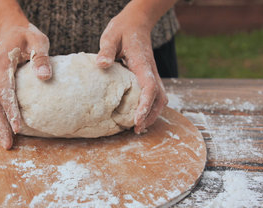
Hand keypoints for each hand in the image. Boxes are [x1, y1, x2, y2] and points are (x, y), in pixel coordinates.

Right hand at [0, 24, 50, 148]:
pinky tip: (2, 129)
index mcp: (1, 63)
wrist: (11, 29)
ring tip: (5, 142)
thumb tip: (45, 77)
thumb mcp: (38, 40)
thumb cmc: (27, 35)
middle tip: (8, 144)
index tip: (18, 127)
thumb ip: (41, 57)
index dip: (10, 110)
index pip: (4, 91)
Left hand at [96, 1, 169, 133]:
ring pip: (160, 98)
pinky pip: (155, 95)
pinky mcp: (149, 76)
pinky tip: (140, 115)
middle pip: (159, 98)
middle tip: (137, 129)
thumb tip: (102, 65)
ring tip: (139, 128)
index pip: (149, 87)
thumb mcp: (111, 36)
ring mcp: (152, 74)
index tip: (137, 119)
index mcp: (142, 63)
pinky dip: (151, 108)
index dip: (145, 104)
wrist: (137, 22)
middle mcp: (151, 71)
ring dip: (153, 114)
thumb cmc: (122, 29)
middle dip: (151, 115)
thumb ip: (106, 50)